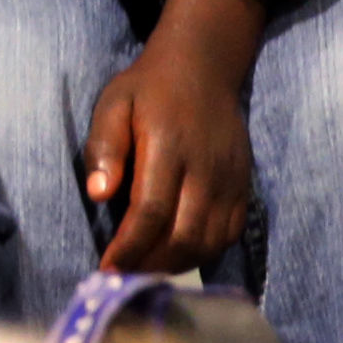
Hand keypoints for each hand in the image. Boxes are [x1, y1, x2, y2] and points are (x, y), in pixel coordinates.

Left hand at [84, 0, 265, 269]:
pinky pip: (228, 234)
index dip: (129, 248)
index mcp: (168, 147)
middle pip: (183, 236)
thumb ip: (104, 147)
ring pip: (207, 242)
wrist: (205, 66)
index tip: (107, 269)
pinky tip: (176, 255)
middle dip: (150, 264)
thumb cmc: (149, 88)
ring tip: (145, 270)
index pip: (151, 212)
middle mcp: (204, 168)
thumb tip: (99, 195)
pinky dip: (202, 253)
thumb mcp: (114, 103)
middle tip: (123, 276)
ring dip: (175, 264)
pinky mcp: (243, 186)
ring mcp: (229, 179)